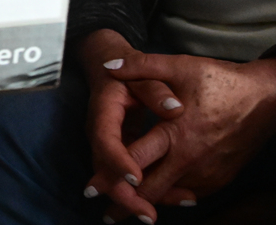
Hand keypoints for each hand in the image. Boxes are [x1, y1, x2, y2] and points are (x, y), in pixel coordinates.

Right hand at [77, 31, 189, 221]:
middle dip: (124, 195)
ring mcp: (106, 143)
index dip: (118, 161)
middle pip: (104, 169)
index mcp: (103, 111)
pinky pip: (122, 173)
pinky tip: (158, 203)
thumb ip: (156, 89)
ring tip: (152, 216)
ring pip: (112, 176)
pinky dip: (138, 189)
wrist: (108, 65)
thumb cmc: (128, 70)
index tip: (138, 178)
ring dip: (131, 198)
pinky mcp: (116, 149)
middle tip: (148, 215)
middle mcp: (100, 132)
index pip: (105, 140)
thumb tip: (175, 109)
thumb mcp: (143, 72)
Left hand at [97, 53, 275, 222]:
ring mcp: (207, 172)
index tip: (92, 188)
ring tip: (127, 210)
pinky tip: (157, 197)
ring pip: (170, 196)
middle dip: (126, 202)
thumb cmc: (220, 81)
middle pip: (150, 190)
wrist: (267, 99)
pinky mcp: (219, 179)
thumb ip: (141, 67)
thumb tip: (107, 64)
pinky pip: (189, 194)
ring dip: (148, 203)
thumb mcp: (180, 66)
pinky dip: (171, 197)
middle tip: (105, 214)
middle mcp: (190, 159)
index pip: (136, 161)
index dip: (112, 175)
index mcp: (176, 134)